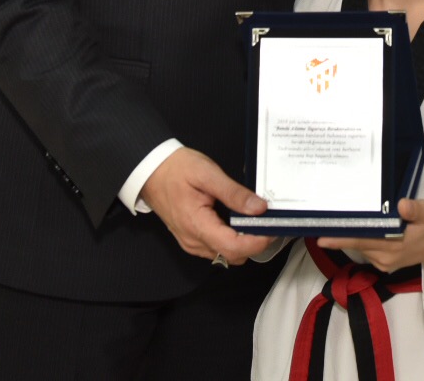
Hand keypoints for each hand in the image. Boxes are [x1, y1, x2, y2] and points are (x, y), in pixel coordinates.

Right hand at [139, 147, 272, 264]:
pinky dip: (232, 239)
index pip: (234, 247)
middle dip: (255, 242)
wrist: (150, 170)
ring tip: (255, 219)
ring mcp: (191, 242)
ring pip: (226, 255)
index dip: (258, 242)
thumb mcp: (207, 173)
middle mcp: (193, 240)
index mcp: (196, 225)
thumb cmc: (175, 169)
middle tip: (268, 220)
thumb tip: (259, 208)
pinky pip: (217, 248)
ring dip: (244, 242)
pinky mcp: (192, 239)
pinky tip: (238, 221)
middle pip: (233, 255)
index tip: (273, 227)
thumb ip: (234, 193)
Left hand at [318, 198, 423, 272]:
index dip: (341, 238)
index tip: (321, 237)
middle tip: (318, 223)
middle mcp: (385, 257)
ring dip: (348, 236)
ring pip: (360, 248)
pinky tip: (354, 228)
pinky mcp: (384, 263)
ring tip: (334, 221)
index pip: (361, 240)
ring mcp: (384, 262)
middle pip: (356, 244)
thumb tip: (401, 205)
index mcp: (393, 245)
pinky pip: (366, 250)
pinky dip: (359, 240)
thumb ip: (414, 209)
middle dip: (338, 235)